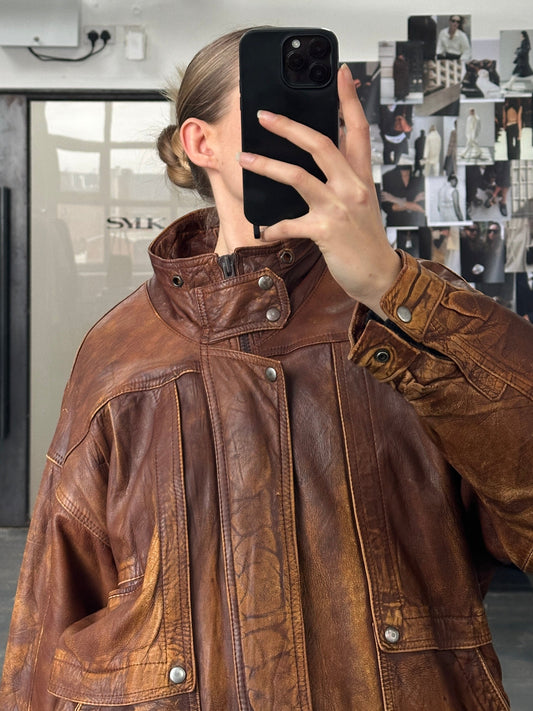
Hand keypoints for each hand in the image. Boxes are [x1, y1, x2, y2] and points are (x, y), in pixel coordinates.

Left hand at [237, 64, 399, 317]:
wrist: (380, 275)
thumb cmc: (366, 240)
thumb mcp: (362, 202)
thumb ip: (345, 177)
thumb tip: (321, 156)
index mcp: (361, 177)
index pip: (359, 129)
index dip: (350, 100)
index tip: (341, 74)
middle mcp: (352, 187)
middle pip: (320, 143)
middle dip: (289, 126)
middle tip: (264, 116)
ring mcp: (339, 208)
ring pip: (298, 176)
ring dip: (267, 165)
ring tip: (244, 159)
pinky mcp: (326, 231)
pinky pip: (291, 223)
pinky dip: (274, 227)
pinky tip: (263, 230)